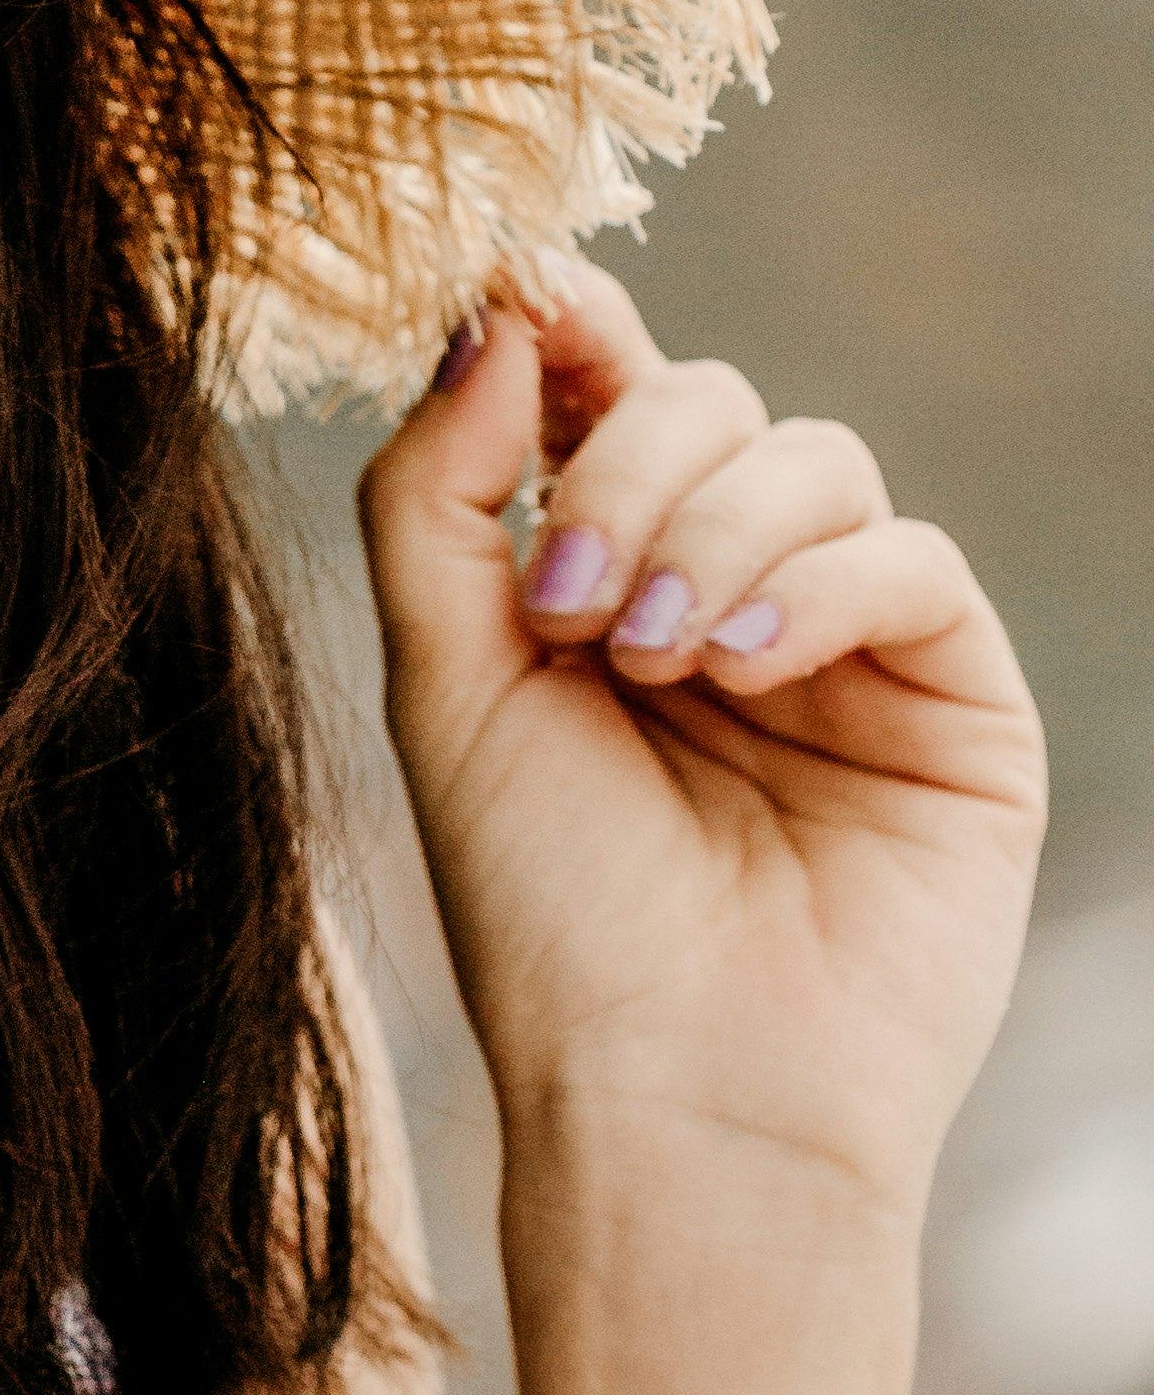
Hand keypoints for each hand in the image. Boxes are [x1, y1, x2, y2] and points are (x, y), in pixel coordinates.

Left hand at [357, 269, 1044, 1222]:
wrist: (675, 1099)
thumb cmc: (550, 921)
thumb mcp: (446, 689)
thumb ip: (442, 495)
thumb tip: (496, 307)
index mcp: (596, 583)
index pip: (600, 395)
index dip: (569, 330)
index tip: (524, 296)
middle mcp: (723, 593)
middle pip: (705, 399)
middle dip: (628, 465)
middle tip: (566, 607)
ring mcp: (845, 642)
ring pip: (812, 456)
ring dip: (713, 528)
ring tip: (647, 660)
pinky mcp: (953, 698)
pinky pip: (909, 556)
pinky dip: (815, 584)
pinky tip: (741, 668)